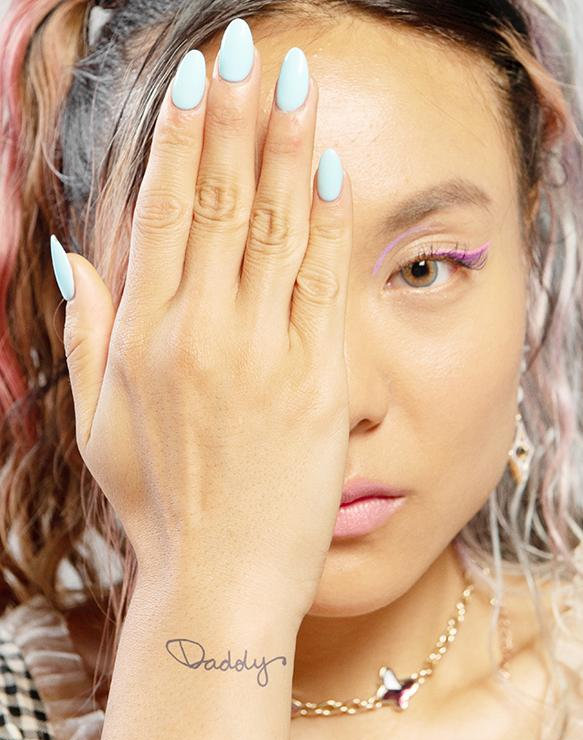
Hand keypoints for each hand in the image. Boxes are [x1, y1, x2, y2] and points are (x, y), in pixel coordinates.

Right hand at [54, 22, 352, 624]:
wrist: (219, 579)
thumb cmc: (158, 506)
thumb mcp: (97, 425)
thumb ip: (86, 334)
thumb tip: (72, 256)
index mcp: (143, 338)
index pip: (165, 213)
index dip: (184, 140)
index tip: (198, 84)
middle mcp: (200, 333)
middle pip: (224, 201)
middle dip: (238, 116)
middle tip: (249, 47)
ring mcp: (263, 354)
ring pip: (277, 227)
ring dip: (287, 145)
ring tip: (297, 81)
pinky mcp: (317, 381)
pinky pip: (323, 282)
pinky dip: (328, 221)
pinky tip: (329, 168)